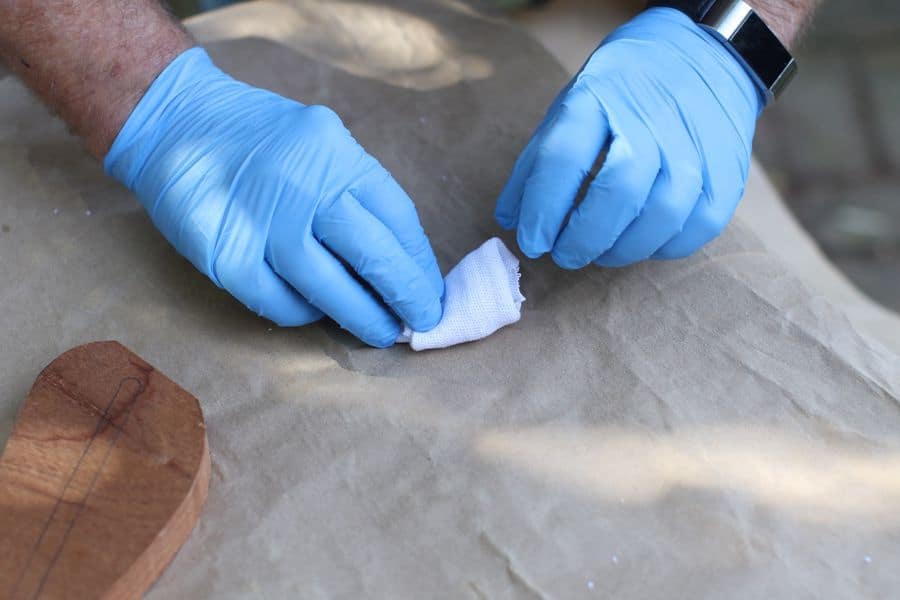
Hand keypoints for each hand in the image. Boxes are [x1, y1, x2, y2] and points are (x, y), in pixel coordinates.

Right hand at [105, 48, 443, 346]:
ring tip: (380, 332)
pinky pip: (279, 301)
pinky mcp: (224, 253)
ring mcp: (260, 220)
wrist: (175, 119)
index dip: (418, 264)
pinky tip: (317, 312)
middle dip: (403, 297)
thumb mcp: (319, 144)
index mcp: (334, 152)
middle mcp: (301, 184)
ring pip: (327, 287)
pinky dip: (304, 314)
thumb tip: (395, 263)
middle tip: (421, 324)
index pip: (396, 217)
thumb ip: (352, 193)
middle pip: (371, 254)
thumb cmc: (262, 139)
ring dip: (360, 316)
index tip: (430, 292)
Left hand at [495, 8, 762, 268]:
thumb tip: (511, 220)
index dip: (543, 209)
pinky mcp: (729, 172)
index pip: (564, 158)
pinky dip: (663, 247)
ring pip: (663, 215)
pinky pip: (698, 227)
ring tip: (599, 253)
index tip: (532, 242)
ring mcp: (697, 145)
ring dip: (622, 249)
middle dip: (583, 237)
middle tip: (564, 255)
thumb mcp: (571, 105)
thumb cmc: (623, 91)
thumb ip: (538, 162)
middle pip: (618, 191)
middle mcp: (652, 118)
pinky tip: (641, 243)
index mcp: (600, 95)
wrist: (705, 55)